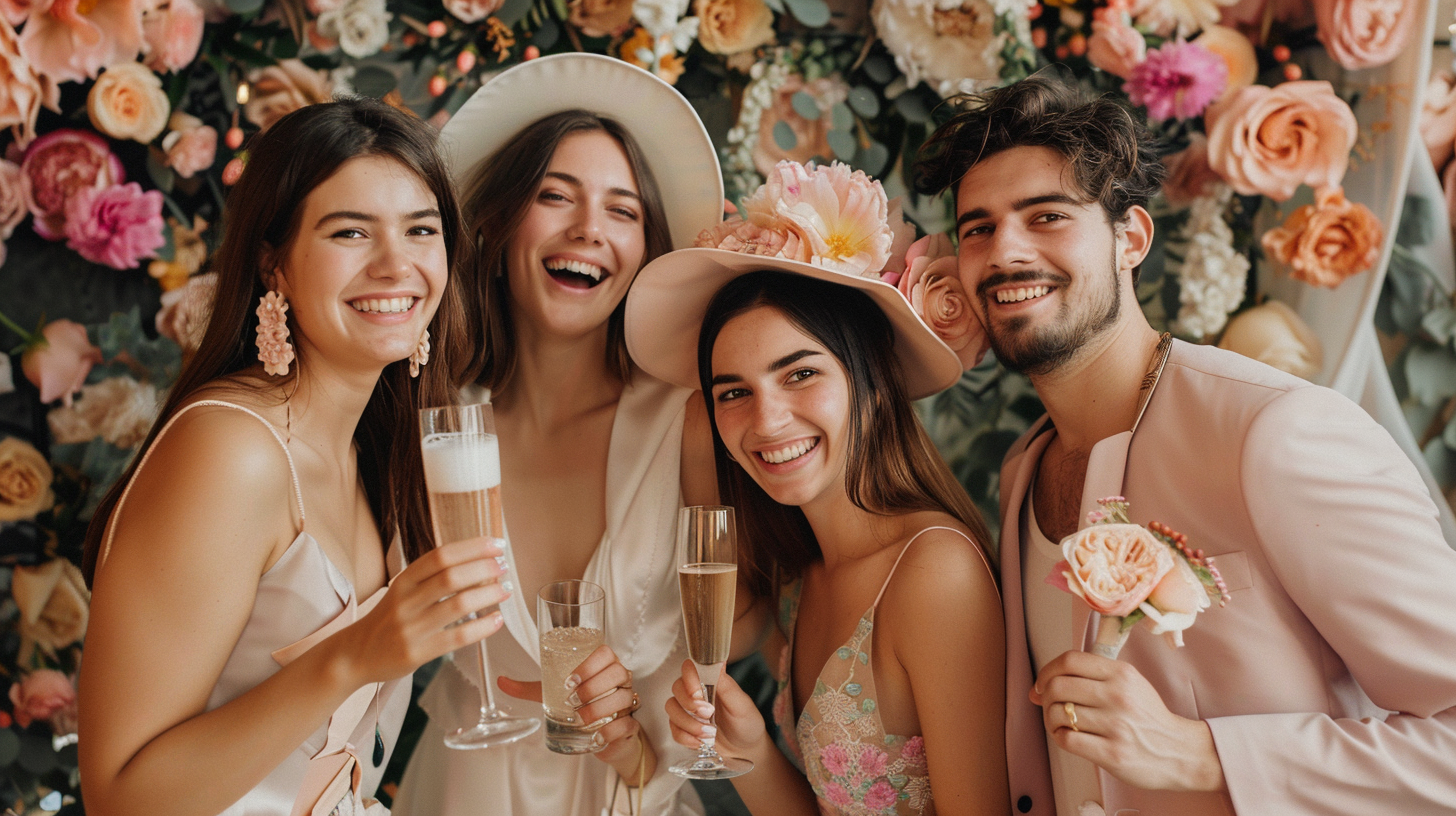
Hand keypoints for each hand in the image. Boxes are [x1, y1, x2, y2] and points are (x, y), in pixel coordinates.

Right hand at [337, 536, 509, 684]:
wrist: (355, 655)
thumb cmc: (387, 620)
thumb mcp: (402, 591)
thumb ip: (431, 578)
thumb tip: (477, 562)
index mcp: (403, 580)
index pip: (440, 556)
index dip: (472, 547)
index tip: (496, 544)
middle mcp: (406, 601)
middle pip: (451, 577)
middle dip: (484, 568)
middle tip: (504, 566)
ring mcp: (412, 627)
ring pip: (458, 605)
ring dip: (488, 595)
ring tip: (506, 590)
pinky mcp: (418, 652)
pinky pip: (457, 637)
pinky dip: (482, 627)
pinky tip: (497, 620)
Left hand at [501, 645, 642, 760]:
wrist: (602, 736)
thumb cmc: (580, 706)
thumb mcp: (553, 696)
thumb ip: (529, 688)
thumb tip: (501, 681)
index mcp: (603, 667)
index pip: (605, 653)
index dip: (589, 664)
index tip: (568, 681)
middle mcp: (620, 681)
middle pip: (617, 672)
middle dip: (593, 686)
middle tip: (572, 700)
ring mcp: (628, 702)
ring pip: (623, 697)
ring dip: (600, 707)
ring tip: (579, 718)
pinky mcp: (630, 725)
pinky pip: (628, 723)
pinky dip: (611, 730)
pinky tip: (596, 735)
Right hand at [665, 659, 764, 757]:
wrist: (745, 751)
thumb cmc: (747, 724)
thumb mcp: (741, 705)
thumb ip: (727, 686)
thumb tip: (719, 661)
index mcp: (711, 681)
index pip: (690, 668)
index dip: (689, 679)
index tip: (699, 694)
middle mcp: (696, 693)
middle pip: (676, 687)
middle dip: (688, 703)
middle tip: (708, 715)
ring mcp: (687, 711)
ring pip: (671, 708)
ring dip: (688, 723)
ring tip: (709, 733)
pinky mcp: (683, 728)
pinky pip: (673, 730)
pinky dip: (686, 738)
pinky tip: (701, 742)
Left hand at [1031, 649, 1225, 792]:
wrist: (1179, 752)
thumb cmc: (1147, 717)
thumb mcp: (1129, 684)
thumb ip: (1089, 678)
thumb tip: (1037, 688)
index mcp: (1121, 674)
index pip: (1069, 660)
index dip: (1047, 671)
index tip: (1043, 684)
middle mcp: (1118, 696)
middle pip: (1058, 686)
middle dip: (1045, 696)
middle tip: (1050, 706)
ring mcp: (1116, 726)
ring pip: (1058, 713)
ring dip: (1051, 720)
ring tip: (1061, 724)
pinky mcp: (1112, 753)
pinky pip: (1067, 739)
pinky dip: (1060, 737)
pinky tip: (1070, 737)